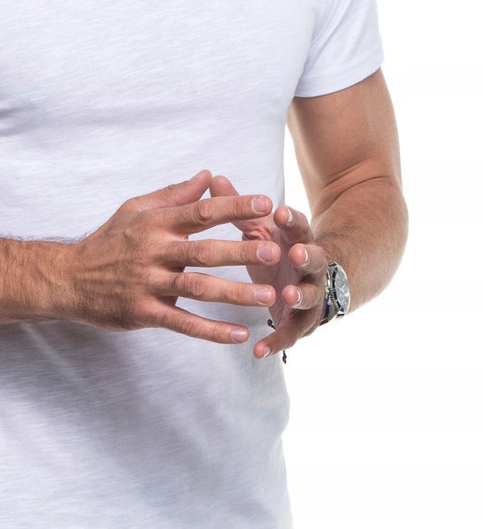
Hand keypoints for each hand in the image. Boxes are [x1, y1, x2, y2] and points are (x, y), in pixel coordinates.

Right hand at [58, 171, 281, 343]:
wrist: (68, 278)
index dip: (233, 207)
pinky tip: (238, 335)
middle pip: (203, 251)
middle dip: (239, 251)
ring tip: (266, 296)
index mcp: (155, 224)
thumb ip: (174, 195)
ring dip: (233, 293)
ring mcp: (148, 283)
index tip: (264, 204)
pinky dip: (211, 330)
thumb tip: (206, 176)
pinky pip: (182, 322)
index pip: (200, 212)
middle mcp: (153, 252)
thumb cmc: (108, 242)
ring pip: (197, 289)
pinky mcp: (143, 312)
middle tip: (273, 251)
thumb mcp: (135, 210)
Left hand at [209, 175, 326, 357]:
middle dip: (308, 255)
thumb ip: (238, 208)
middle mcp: (310, 266)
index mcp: (298, 239)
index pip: (299, 226)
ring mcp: (310, 295)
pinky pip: (290, 335)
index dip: (291, 220)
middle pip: (316, 258)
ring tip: (288, 293)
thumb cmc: (276, 249)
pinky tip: (258, 350)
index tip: (280, 212)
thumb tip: (212, 177)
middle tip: (297, 253)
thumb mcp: (259, 228)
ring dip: (301, 294)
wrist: (307, 282)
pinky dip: (276, 342)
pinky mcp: (300, 323)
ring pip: (310, 295)